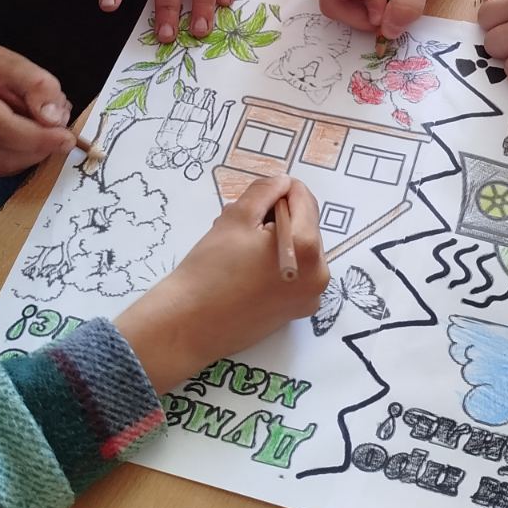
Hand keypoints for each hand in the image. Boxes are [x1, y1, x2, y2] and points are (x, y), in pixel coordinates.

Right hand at [0, 44, 74, 176]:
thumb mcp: (4, 60)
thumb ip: (34, 82)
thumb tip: (54, 117)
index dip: (37, 136)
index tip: (66, 135)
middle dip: (39, 148)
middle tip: (64, 137)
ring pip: (1, 167)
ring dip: (33, 155)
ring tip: (46, 131)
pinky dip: (21, 159)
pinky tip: (29, 140)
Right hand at [115, 176, 327, 391]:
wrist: (188, 325)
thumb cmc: (210, 269)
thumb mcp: (236, 217)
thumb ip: (265, 192)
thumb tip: (283, 182)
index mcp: (308, 248)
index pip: (304, 200)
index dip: (280, 189)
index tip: (256, 195)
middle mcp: (319, 275)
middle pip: (304, 226)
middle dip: (277, 217)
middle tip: (241, 223)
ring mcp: (309, 297)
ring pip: (298, 250)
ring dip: (275, 240)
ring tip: (240, 247)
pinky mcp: (295, 312)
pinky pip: (294, 274)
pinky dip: (276, 264)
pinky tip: (246, 270)